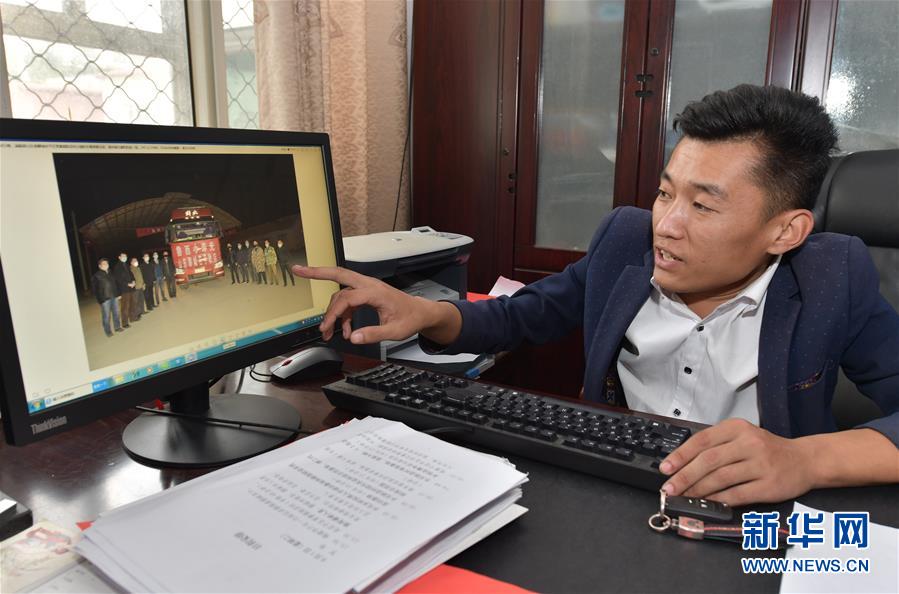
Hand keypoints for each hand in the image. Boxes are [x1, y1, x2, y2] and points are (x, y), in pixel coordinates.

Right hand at [292, 265, 454, 344]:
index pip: (347, 298)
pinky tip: (344, 330)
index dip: (334, 314)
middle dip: (317, 272)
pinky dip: (342, 314)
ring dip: (332, 311)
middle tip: (298, 269)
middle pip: (339, 273)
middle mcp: (369, 285)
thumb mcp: (394, 332)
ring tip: (328, 332)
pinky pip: (348, 301)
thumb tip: (353, 338)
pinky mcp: (366, 294)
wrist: (420, 313)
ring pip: (341, 292)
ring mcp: (367, 288)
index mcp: (375, 292)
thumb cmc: (410, 319)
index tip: (326, 328)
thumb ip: (373, 334)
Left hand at [659, 418, 814, 505]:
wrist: (805, 460)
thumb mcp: (741, 437)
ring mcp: (760, 464)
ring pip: (720, 478)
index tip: (665, 468)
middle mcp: (748, 443)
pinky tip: (707, 503)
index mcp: (736, 428)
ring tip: (684, 497)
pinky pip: (737, 494)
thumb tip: (682, 464)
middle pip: (708, 461)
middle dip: (684, 476)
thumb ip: (716, 446)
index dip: (680, 455)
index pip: (701, 441)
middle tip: (669, 488)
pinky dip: (719, 500)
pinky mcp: (769, 484)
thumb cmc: (767, 449)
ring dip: (698, 490)